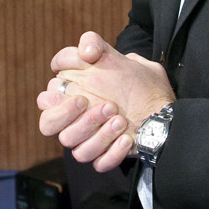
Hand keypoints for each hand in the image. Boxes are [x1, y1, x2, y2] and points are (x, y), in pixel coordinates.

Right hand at [37, 31, 173, 171]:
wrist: (164, 109)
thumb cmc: (136, 83)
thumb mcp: (118, 57)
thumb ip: (96, 45)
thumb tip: (86, 51)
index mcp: (70, 99)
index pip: (45, 104)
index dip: (56, 103)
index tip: (82, 96)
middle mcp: (75, 123)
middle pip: (51, 128)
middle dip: (73, 119)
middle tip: (100, 105)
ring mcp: (90, 142)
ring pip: (77, 150)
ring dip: (99, 134)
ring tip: (121, 119)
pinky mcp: (105, 157)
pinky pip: (100, 164)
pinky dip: (112, 153)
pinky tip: (126, 139)